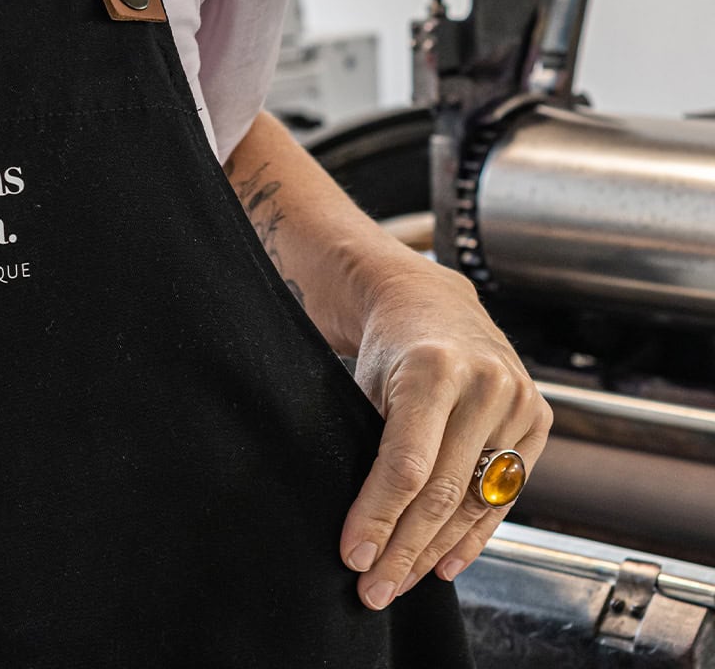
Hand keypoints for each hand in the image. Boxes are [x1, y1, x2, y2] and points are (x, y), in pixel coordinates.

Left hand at [339, 262, 551, 609]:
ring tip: (402, 581)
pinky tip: (446, 562)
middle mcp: (485, 383)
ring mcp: (519, 400)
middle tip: (374, 588)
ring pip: (475, 499)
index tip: (353, 557)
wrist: (432, 302)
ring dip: (436, 551)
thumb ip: (372, 448)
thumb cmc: (390, 346)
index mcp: (434, 370)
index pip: (407, 466)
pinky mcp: (538, 416)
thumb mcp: (367, 384)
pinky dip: (475, 532)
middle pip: (443, 491)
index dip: (378, 518)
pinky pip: (506, 491)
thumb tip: (364, 534)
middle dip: (404, 548)